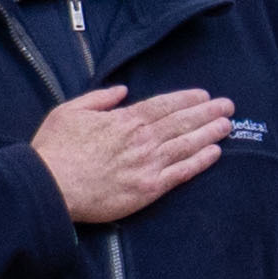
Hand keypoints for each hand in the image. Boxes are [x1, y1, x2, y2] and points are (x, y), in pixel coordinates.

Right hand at [34, 85, 230, 225]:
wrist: (49, 186)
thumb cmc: (54, 149)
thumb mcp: (69, 112)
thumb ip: (98, 99)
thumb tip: (122, 90)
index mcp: (124, 121)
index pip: (163, 105)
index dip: (186, 99)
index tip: (204, 95)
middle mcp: (142, 140)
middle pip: (181, 122)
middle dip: (207, 112)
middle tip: (228, 105)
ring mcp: (148, 164)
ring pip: (187, 144)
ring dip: (210, 133)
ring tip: (228, 125)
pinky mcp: (150, 188)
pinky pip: (182, 172)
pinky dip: (201, 161)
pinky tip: (215, 153)